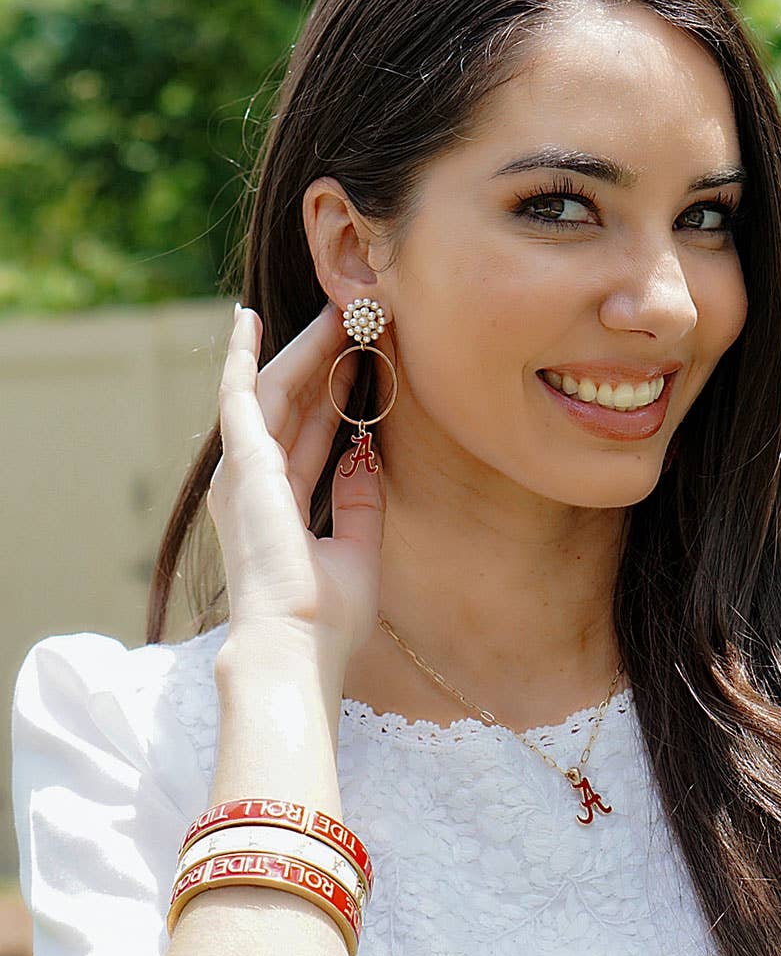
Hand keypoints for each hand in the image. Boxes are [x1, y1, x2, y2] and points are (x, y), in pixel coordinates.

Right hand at [206, 302, 386, 670]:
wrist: (297, 644)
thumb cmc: (326, 616)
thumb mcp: (357, 547)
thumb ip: (359, 500)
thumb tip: (367, 454)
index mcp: (282, 504)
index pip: (313, 435)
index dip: (338, 395)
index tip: (365, 360)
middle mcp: (257, 483)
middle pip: (296, 404)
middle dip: (325, 360)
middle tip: (356, 319)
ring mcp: (243, 472)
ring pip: (276, 391)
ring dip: (306, 350)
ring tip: (337, 311)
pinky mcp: (240, 465)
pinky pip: (239, 395)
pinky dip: (242, 357)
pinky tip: (247, 320)